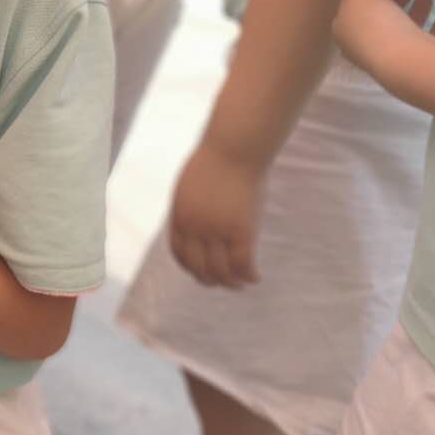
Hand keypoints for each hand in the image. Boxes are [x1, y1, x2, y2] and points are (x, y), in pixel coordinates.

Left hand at [169, 140, 264, 287]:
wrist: (231, 149)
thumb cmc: (213, 161)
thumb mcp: (189, 187)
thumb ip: (190, 207)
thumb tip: (196, 220)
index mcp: (180, 217)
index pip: (180, 254)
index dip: (191, 268)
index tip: (201, 272)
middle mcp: (195, 229)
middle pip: (199, 268)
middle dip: (210, 280)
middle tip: (223, 283)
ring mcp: (217, 230)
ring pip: (221, 271)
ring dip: (231, 282)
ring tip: (241, 284)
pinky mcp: (240, 229)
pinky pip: (243, 263)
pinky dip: (248, 275)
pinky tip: (255, 277)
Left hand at [333, 0, 434, 83]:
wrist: (403, 59)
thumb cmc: (374, 23)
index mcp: (345, 33)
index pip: (358, 10)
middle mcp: (365, 47)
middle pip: (381, 18)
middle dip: (396, 0)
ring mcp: (391, 56)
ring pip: (404, 28)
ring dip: (415, 10)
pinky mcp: (416, 63)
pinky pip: (427, 40)